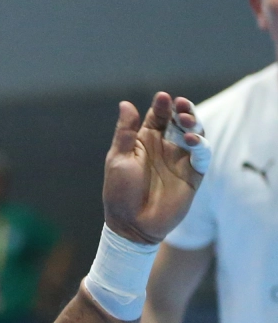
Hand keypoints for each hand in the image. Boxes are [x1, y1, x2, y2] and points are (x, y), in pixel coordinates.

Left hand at [102, 93, 205, 243]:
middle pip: (180, 121)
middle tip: (180, 104)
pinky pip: (203, 155)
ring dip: (193, 123)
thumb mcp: (118, 160)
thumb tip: (126, 103)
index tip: (163, 97)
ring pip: (195, 134)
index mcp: (145, 142)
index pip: (158, 117)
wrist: (131, 225)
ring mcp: (180, 160)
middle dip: (182, 110)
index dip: (162, 105)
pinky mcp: (193, 174)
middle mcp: (165, 147)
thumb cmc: (119, 193)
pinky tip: (192, 140)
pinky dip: (201, 145)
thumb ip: (124, 133)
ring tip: (185, 120)